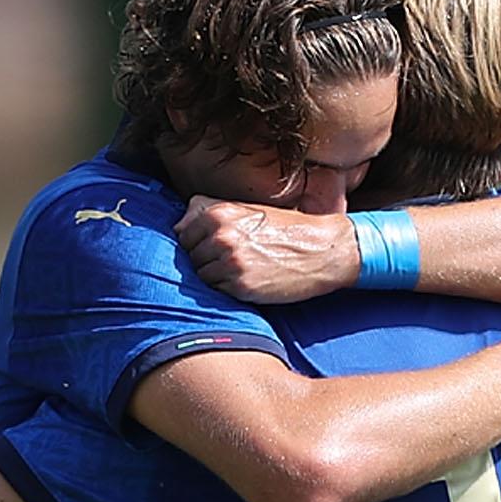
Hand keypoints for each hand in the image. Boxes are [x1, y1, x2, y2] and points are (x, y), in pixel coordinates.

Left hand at [176, 199, 356, 302]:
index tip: (214, 247)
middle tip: (232, 260)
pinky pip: (217, 292)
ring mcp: (230, 263)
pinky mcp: (241, 287)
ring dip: (216, 277)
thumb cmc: (285, 229)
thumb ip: (209, 210)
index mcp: (219, 213)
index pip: (183, 235)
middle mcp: (221, 236)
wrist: (323, 250)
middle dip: (206, 261)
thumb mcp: (247, 209)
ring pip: (202, 277)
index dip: (197, 243)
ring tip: (241, 270)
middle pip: (190, 258)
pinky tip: (248, 280)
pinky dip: (227, 289)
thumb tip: (177, 226)